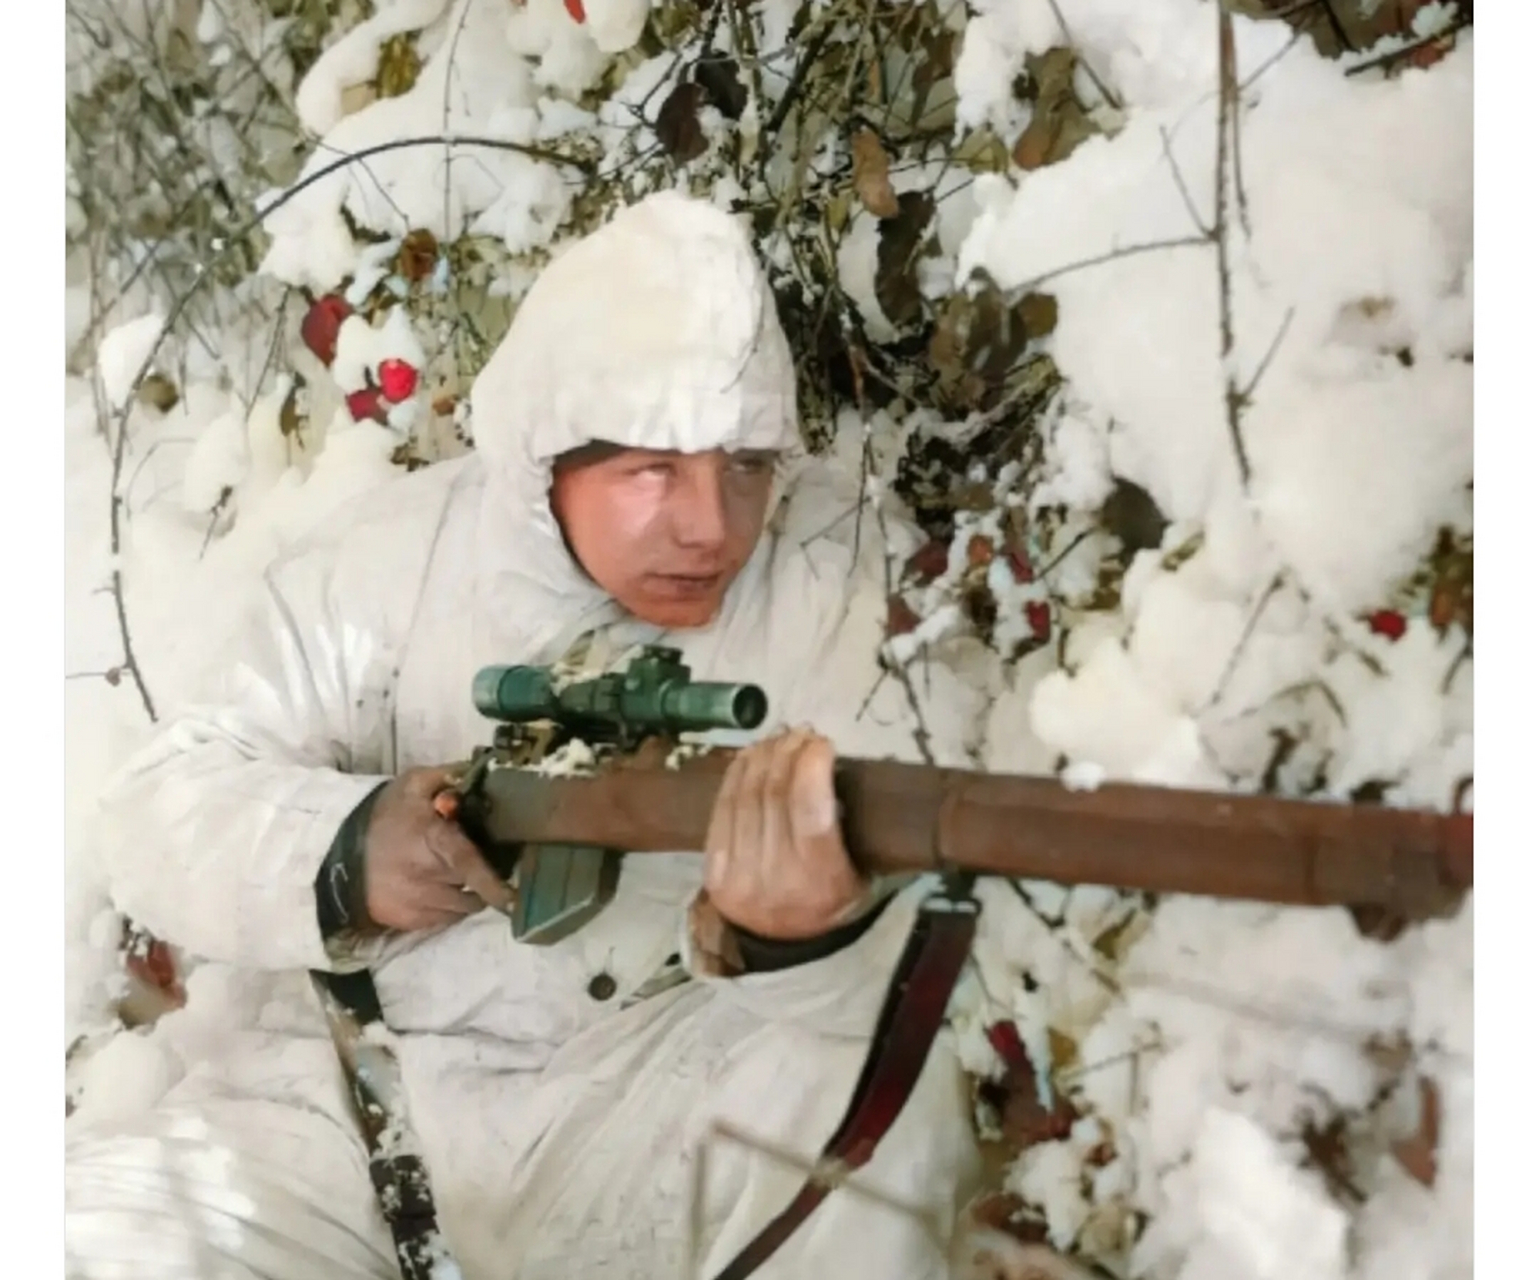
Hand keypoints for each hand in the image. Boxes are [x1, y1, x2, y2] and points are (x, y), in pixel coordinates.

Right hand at [362, 766, 514, 932]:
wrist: (340, 854)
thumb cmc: (384, 817)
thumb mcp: (413, 785)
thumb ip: (449, 777)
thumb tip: (481, 771)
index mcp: (435, 843)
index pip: (471, 867)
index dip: (495, 885)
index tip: (514, 899)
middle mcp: (430, 879)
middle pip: (475, 889)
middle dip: (483, 878)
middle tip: (476, 862)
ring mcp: (419, 906)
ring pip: (462, 908)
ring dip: (466, 894)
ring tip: (454, 875)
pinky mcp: (410, 923)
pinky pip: (444, 920)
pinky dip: (448, 908)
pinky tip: (436, 888)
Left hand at [702, 728, 868, 940]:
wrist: (785, 943)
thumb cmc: (834, 898)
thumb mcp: (861, 872)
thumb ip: (851, 825)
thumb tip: (832, 763)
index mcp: (820, 880)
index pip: (809, 810)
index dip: (812, 766)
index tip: (822, 742)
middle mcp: (776, 878)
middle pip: (774, 795)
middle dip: (788, 752)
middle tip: (801, 733)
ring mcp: (739, 875)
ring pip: (745, 796)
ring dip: (763, 756)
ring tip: (779, 739)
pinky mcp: (713, 870)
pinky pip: (722, 808)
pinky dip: (737, 774)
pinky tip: (751, 755)